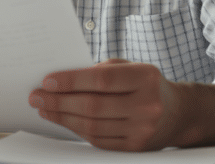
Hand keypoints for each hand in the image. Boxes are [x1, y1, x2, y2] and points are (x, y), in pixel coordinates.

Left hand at [29, 58, 180, 150]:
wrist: (178, 113)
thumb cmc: (146, 84)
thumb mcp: (130, 67)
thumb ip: (100, 70)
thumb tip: (61, 81)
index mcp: (146, 77)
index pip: (102, 79)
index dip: (71, 81)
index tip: (47, 81)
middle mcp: (147, 105)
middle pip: (93, 105)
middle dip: (59, 101)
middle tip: (36, 96)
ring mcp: (142, 130)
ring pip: (92, 126)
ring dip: (63, 117)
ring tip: (45, 108)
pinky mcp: (135, 148)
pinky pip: (98, 140)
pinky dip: (76, 130)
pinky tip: (64, 120)